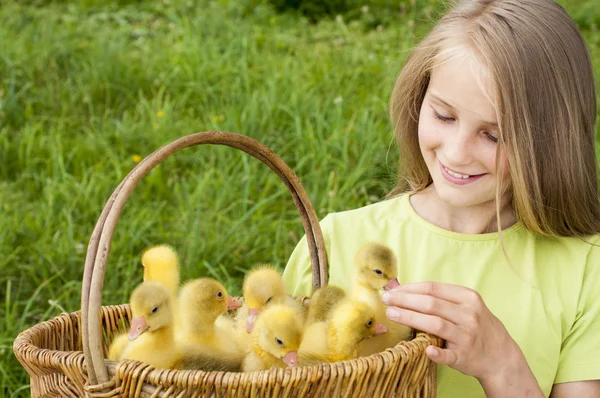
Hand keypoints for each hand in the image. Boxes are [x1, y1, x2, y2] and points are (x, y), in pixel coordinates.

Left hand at [381, 282, 522, 382]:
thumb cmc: (474, 325)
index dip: (410, 288)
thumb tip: (399, 286)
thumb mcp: (464, 305)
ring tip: (392, 314)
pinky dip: (437, 353)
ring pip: (436, 325)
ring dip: (411, 318)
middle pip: (431, 304)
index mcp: (468, 298)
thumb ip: (437, 297)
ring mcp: (468, 336)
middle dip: (405, 300)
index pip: (433, 288)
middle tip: (386, 300)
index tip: (392, 290)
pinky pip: (449, 355)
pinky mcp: (465, 357)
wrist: (500, 355)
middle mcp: (469, 315)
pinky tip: (424, 350)